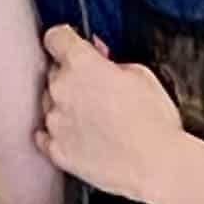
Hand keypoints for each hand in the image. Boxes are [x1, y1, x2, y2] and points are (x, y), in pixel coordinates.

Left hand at [35, 28, 182, 202]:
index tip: (70, 44)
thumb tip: (100, 57)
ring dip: (65, 106)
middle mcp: (61, 90)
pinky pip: (47, 135)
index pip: (55, 37)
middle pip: (54, 73)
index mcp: (82, 64)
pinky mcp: (55, 149)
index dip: (65, 39)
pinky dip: (60, 133)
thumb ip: (111, 61)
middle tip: (97, 89)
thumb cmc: (154, 123)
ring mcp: (55, 122)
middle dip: (72, 77)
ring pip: (50, 104)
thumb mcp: (142, 75)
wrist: (157, 165)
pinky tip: (82, 136)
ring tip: (96, 119)